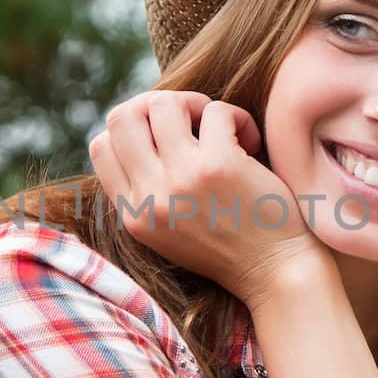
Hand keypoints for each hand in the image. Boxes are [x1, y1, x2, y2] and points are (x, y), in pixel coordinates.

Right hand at [88, 90, 333, 307]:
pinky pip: (216, 111)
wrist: (276, 274)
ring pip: (163, 103)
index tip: (164, 136)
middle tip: (189, 121)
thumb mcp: (169, 231)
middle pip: (123, 116)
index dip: (131, 128)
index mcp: (133, 215)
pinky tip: (250, 141)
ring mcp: (182, 179)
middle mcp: (150, 197)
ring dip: (195, 104)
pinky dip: (236, 117)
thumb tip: (143, 129)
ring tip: (219, 127)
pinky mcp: (220, 165)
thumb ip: (148, 192)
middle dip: (156, 104)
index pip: (101, 147)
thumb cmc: (230, 248)